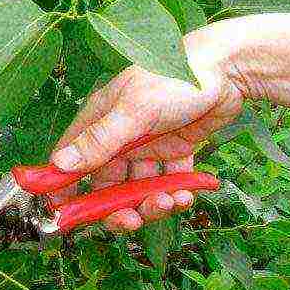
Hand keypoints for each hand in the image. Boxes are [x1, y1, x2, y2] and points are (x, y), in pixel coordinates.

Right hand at [49, 13, 289, 231]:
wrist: (228, 68)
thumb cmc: (174, 79)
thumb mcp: (133, 111)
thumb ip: (98, 140)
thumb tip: (60, 164)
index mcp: (99, 122)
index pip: (71, 160)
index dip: (65, 187)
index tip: (65, 214)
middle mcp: (119, 137)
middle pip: (107, 183)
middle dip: (117, 207)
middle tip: (131, 221)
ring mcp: (147, 145)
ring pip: (138, 187)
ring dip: (150, 202)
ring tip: (168, 202)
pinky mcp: (173, 150)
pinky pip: (168, 180)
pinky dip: (175, 192)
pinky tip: (186, 194)